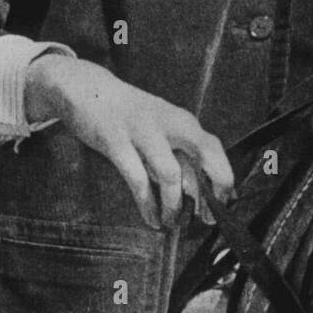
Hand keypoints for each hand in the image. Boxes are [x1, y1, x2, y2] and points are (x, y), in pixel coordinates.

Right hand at [24, 54, 234, 228]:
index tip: (223, 206)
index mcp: (185, 122)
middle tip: (205, 219)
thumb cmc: (131, 116)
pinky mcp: (117, 142)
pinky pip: (138, 180)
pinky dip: (147, 204)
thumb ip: (183, 154)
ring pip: (170, 174)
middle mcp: (170, 124)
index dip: (223, 180)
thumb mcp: (164, 128)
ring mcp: (143, 131)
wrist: (89, 90)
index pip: (215, 150)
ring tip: (172, 223)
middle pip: (205, 155)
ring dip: (174, 205)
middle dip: (210, 191)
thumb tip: (209, 189)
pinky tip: (151, 218)